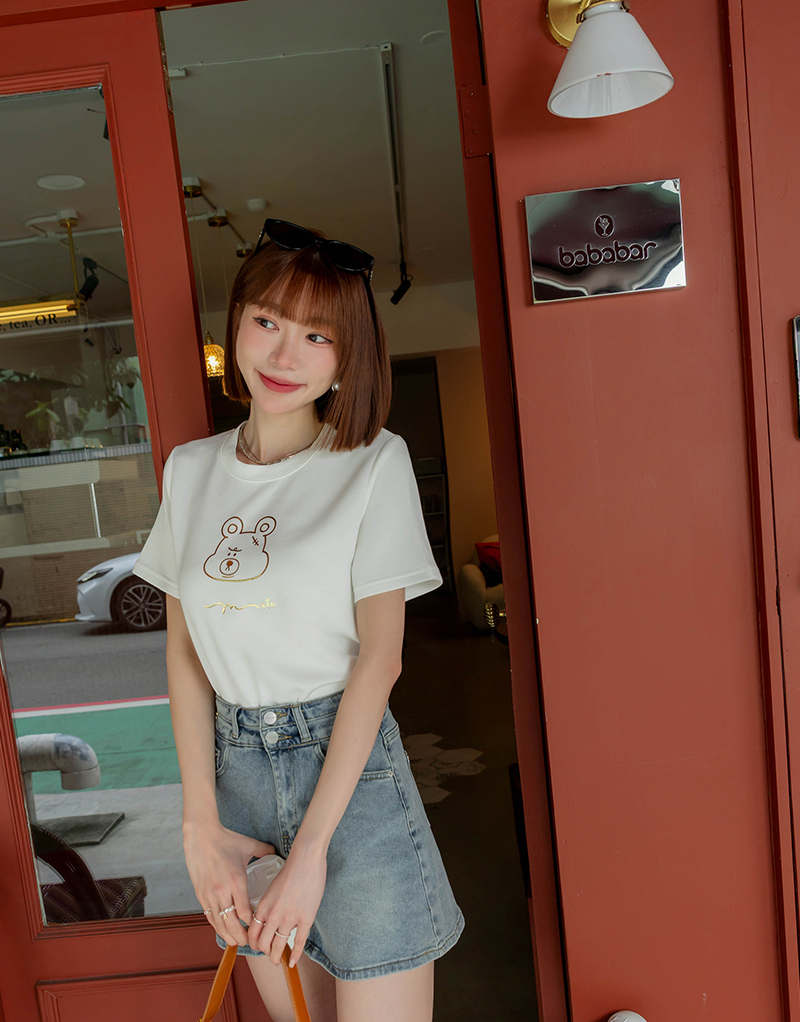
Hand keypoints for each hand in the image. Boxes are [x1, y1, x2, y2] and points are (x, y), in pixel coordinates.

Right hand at [184, 821, 273, 946]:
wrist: (201, 836)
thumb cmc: (226, 840)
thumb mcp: (248, 845)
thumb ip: (264, 850)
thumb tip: (276, 852)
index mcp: (236, 881)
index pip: (245, 912)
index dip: (252, 924)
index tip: (259, 927)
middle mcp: (222, 891)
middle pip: (232, 924)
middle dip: (241, 936)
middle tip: (249, 942)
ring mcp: (210, 894)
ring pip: (219, 924)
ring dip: (228, 935)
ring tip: (236, 941)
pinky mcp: (200, 894)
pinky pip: (209, 916)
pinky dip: (216, 926)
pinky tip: (222, 930)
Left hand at [248, 842, 326, 966]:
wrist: (306, 859)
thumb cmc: (290, 869)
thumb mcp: (272, 888)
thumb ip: (270, 904)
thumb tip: (270, 917)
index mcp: (263, 906)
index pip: (252, 934)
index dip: (254, 944)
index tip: (258, 946)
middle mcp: (274, 915)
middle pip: (263, 944)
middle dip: (265, 953)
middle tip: (269, 954)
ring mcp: (290, 918)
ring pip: (279, 946)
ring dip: (277, 957)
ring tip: (278, 961)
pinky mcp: (306, 918)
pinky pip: (299, 942)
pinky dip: (295, 955)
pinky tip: (293, 962)